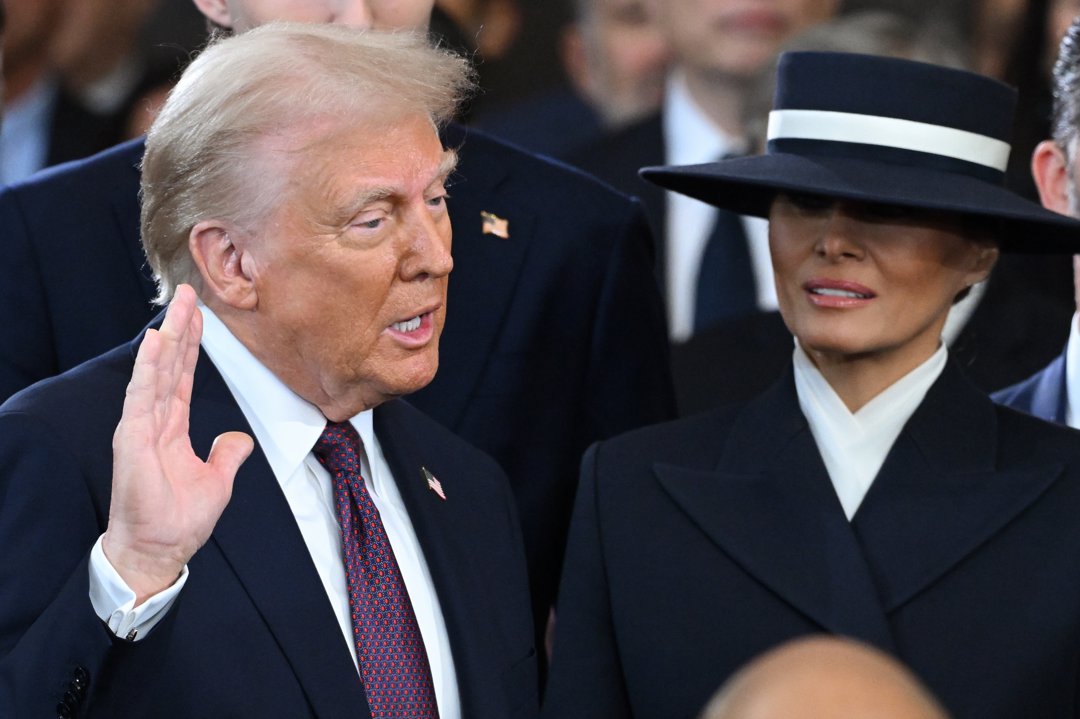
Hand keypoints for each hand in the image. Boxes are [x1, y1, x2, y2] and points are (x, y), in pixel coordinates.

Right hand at [102, 285, 252, 603]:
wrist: (159, 550)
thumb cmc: (178, 521)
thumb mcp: (217, 481)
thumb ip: (227, 454)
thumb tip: (238, 439)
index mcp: (172, 427)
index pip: (183, 376)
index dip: (191, 345)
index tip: (199, 315)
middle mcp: (155, 420)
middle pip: (169, 365)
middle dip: (180, 328)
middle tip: (188, 293)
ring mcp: (141, 427)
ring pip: (156, 371)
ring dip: (167, 337)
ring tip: (177, 305)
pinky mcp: (134, 438)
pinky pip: (143, 395)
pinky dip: (150, 367)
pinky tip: (156, 341)